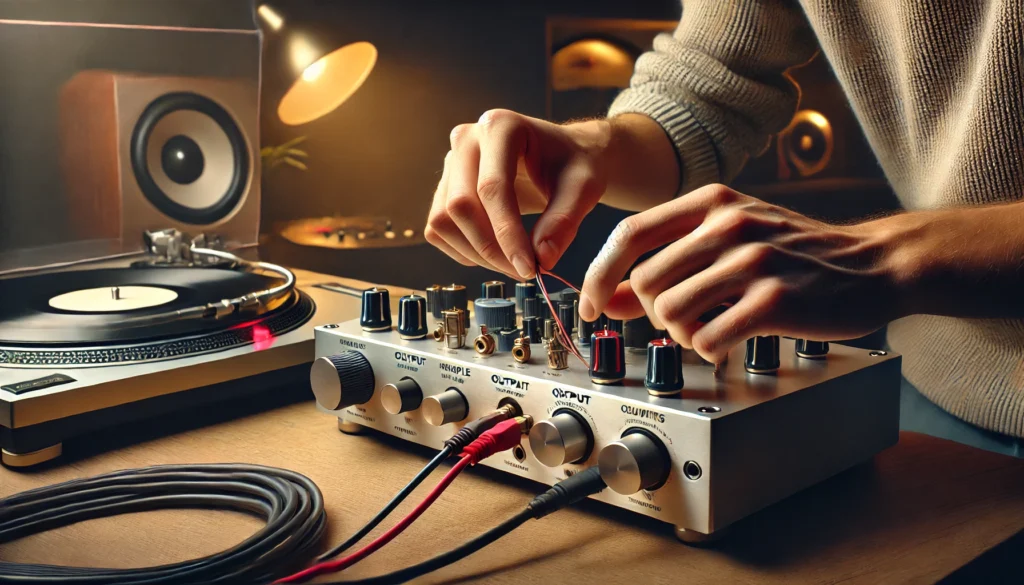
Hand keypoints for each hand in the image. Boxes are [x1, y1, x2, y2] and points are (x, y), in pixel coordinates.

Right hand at [426, 109, 611, 278]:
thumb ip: (564, 221)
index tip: (529, 268)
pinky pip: (438, 230)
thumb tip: (542, 259)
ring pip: (443, 221)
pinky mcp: (444, 188)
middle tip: (525, 270)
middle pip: (460, 205)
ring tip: (514, 263)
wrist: (564, 158)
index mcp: (501, 127)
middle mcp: (467, 139)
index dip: (507, 234)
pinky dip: (463, 251)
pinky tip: (496, 253)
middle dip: (491, 248)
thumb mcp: (584, 188)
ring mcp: (451, 164)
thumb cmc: (574, 166)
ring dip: (476, 254)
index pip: (492, 188)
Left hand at [578, 184, 902, 362]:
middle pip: (644, 282)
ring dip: (682, 333)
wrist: (875, 264)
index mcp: (712, 201)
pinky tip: (728, 341)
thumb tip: (607, 299)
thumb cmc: (796, 253)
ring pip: (670, 312)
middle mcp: (728, 223)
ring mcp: (752, 259)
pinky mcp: (774, 298)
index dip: (598, 274)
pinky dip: (708, 349)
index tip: (590, 305)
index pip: (629, 233)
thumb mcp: (731, 238)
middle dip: (654, 312)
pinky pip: (707, 337)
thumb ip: (670, 263)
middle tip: (686, 318)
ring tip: (711, 329)